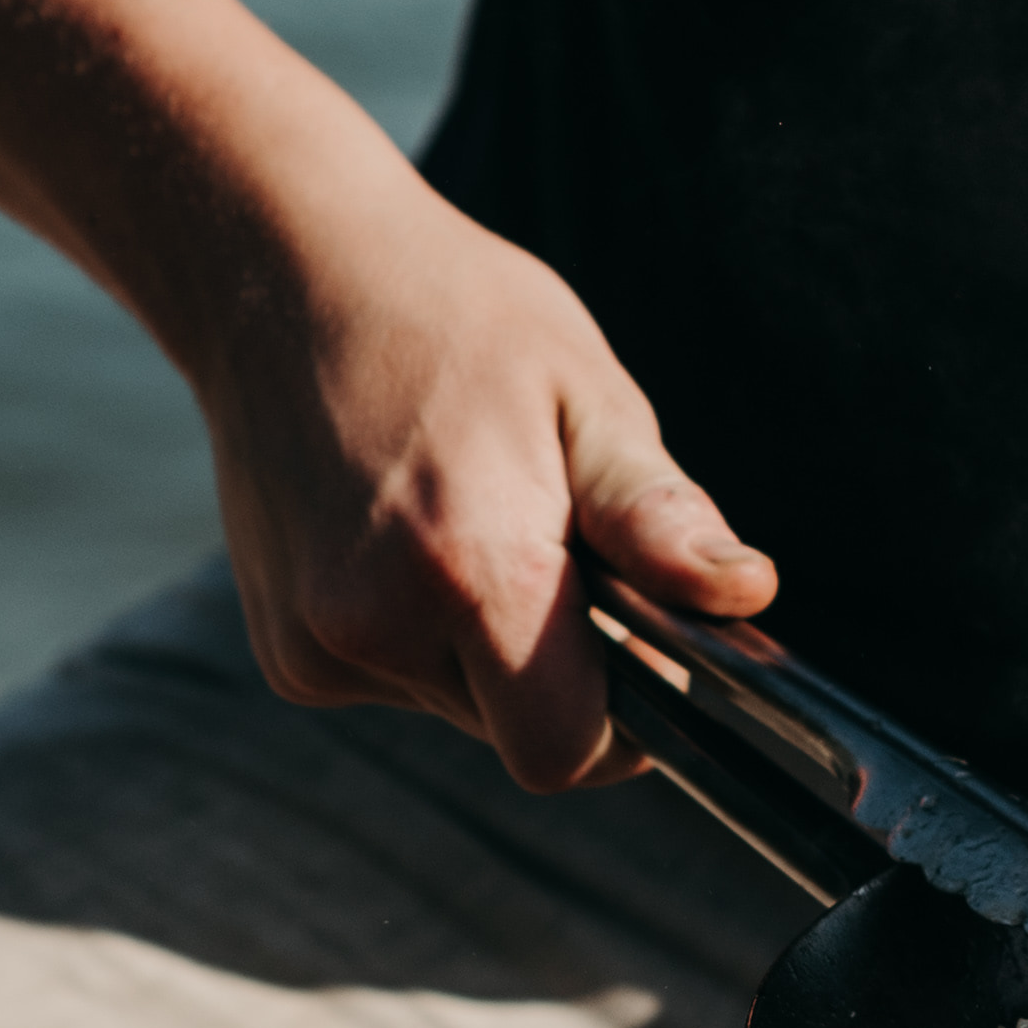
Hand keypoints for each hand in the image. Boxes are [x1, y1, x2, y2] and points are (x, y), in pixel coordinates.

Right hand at [195, 183, 775, 792]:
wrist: (282, 275)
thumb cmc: (455, 319)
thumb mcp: (584, 394)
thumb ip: (658, 516)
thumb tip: (744, 592)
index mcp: (471, 569)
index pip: (567, 751)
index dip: (625, 719)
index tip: (642, 643)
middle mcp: (375, 628)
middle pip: (517, 732)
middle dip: (560, 670)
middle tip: (556, 545)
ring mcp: (315, 647)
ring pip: (458, 707)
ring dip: (488, 645)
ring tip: (471, 516)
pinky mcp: (284, 652)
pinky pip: (395, 681)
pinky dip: (422, 633)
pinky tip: (407, 531)